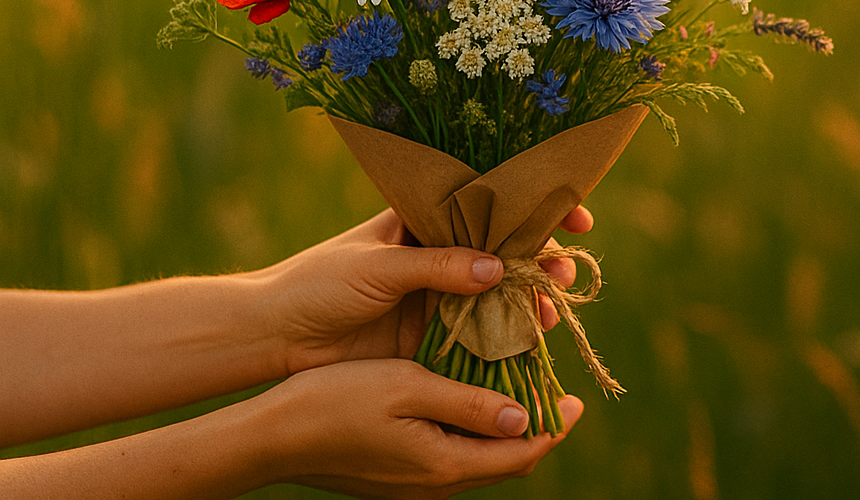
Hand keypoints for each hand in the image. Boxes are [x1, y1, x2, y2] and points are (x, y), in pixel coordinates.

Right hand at [255, 359, 582, 498]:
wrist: (271, 436)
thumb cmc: (338, 401)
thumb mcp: (410, 387)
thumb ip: (469, 404)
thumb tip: (523, 417)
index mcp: (445, 465)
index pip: (521, 453)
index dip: (553, 425)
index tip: (574, 398)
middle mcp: (433, 485)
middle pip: (504, 461)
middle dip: (535, 427)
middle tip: (552, 389)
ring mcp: (412, 486)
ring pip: (476, 459)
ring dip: (501, 427)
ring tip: (516, 386)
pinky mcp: (394, 477)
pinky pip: (449, 457)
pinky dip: (469, 430)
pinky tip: (466, 398)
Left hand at [259, 207, 594, 375]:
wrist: (277, 337)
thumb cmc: (319, 284)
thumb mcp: (378, 267)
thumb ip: (436, 267)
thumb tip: (497, 268)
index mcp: (424, 216)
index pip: (489, 198)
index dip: (534, 203)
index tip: (574, 215)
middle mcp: (440, 250)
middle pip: (506, 246)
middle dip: (543, 256)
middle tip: (564, 271)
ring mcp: (440, 292)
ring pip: (500, 291)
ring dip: (531, 298)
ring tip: (550, 312)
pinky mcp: (434, 332)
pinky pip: (481, 330)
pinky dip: (508, 335)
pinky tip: (531, 340)